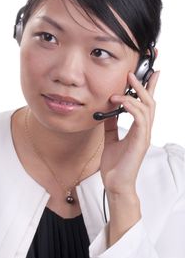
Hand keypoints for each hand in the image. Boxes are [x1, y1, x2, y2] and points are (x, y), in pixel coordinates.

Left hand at [100, 71, 159, 194]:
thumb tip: (107, 112)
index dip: (149, 89)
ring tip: (125, 85)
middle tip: (133, 74)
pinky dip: (131, 107)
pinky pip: (140, 119)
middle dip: (145, 86)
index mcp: (138, 129)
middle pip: (150, 102)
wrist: (114, 184)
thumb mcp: (110, 139)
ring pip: (147, 108)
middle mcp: (144, 130)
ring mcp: (144, 136)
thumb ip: (111, 125)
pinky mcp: (140, 141)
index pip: (146, 105)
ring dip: (136, 94)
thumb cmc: (114, 165)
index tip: (150, 74)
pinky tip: (122, 102)